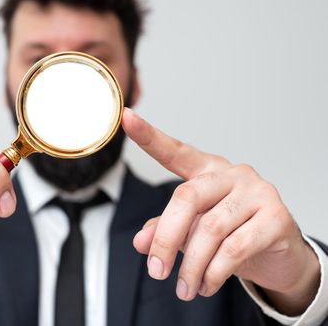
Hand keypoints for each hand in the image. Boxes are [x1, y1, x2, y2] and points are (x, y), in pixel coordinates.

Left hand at [123, 108, 319, 314]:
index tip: (126, 118)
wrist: (279, 255)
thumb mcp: (194, 231)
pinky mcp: (276, 217)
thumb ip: (166, 230)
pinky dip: (215, 272)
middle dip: (166, 239)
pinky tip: (207, 285)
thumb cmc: (232, 234)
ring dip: (191, 266)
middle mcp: (232, 174)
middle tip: (156, 272)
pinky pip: (234, 248)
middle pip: (185, 198)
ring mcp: (257, 192)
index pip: (175, 151)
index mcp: (207, 170)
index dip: (149, 136)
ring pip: (209, 229)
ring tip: (185, 288)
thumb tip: (140, 242)